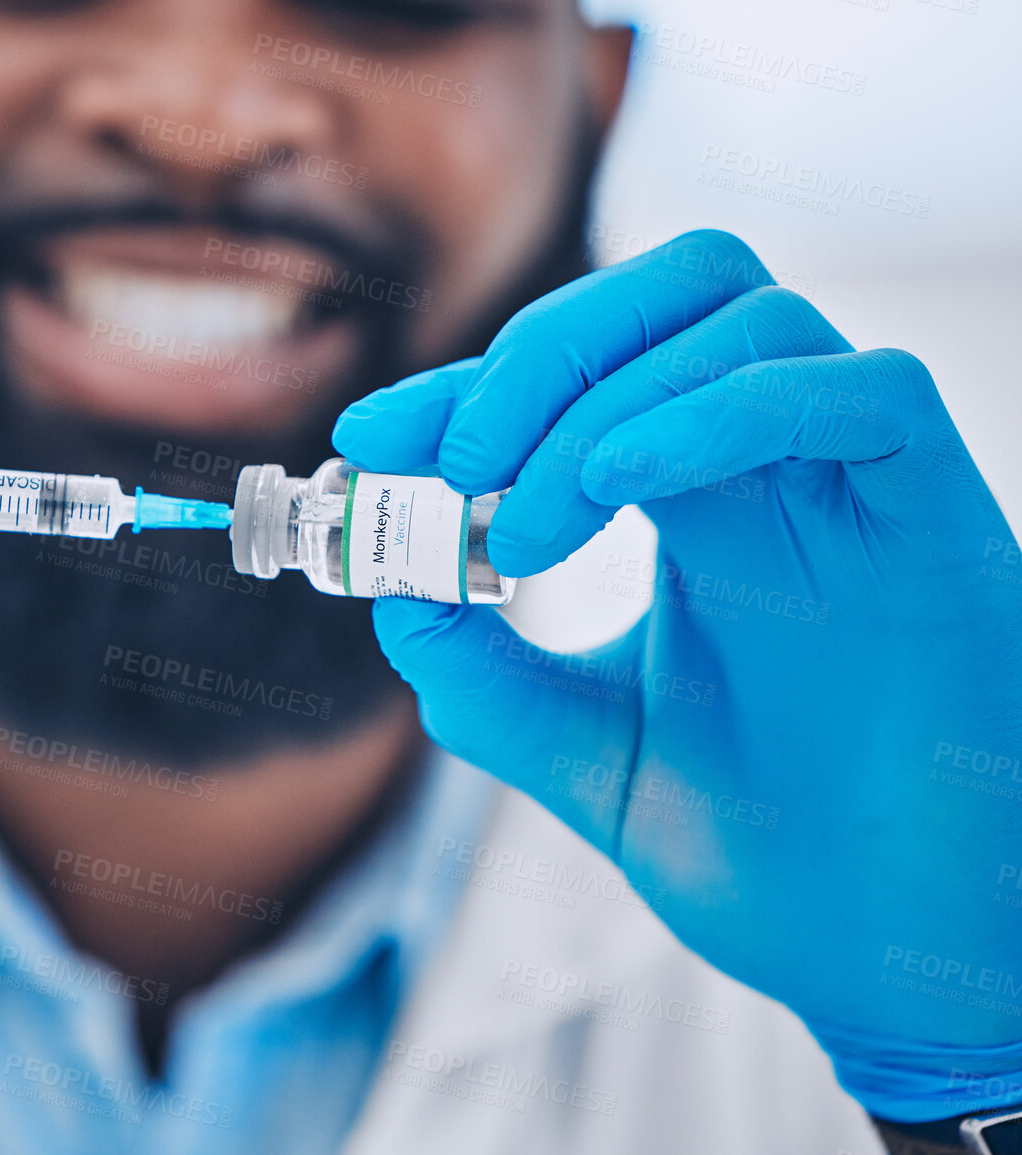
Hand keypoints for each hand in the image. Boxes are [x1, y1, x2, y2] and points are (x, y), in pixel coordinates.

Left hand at [333, 232, 1021, 1121]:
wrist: (899, 952)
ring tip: (526, 528)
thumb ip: (490, 681)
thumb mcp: (592, 756)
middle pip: (675, 290)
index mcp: (704, 506)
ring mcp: (862, 486)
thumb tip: (393, 594)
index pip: (586, 377)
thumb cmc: (770, 854)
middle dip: (538, 355)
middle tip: (452, 462)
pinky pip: (858, 394)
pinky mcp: (941, 519)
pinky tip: (617, 484)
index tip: (365, 435)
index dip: (468, 386)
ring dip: (604, 399)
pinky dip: (719, 411)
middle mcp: (781, 471)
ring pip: (750, 319)